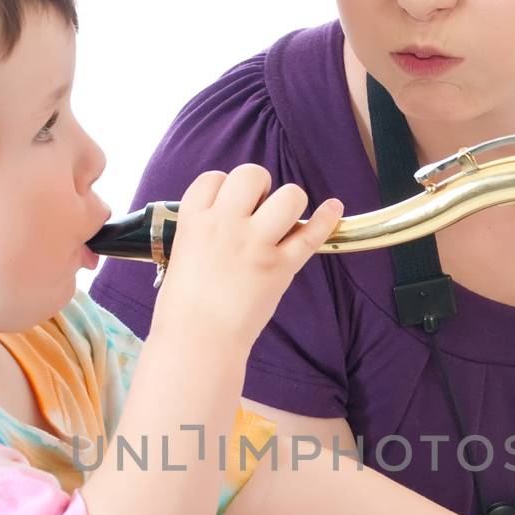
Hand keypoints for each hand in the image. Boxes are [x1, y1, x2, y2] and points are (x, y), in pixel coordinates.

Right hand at [154, 165, 342, 347]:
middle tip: (256, 212)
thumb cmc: (183, 307)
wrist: (198, 340)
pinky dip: (327, 219)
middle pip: (251, 174)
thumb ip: (202, 233)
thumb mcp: (180, 256)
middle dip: (258, 187)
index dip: (225, 187)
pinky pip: (312, 234)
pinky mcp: (280, 267)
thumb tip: (224, 224)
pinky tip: (334, 208)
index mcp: (194, 220)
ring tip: (282, 220)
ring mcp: (256, 244)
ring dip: (289, 202)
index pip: (214, 179)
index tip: (229, 203)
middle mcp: (226, 224)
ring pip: (288, 196)